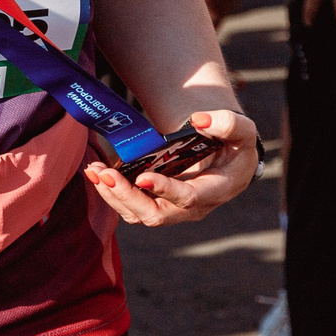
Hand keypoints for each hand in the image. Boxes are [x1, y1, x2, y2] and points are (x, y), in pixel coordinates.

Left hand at [82, 109, 257, 226]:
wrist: (227, 161)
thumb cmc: (234, 146)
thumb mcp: (242, 132)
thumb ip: (227, 124)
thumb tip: (199, 120)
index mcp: (214, 191)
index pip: (188, 198)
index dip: (165, 189)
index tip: (142, 177)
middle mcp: (191, 207)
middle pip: (155, 214)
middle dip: (127, 196)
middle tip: (104, 173)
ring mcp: (171, 208)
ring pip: (137, 213)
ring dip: (112, 195)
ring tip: (93, 170)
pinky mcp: (156, 203)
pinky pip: (130, 206)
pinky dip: (111, 191)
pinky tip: (96, 171)